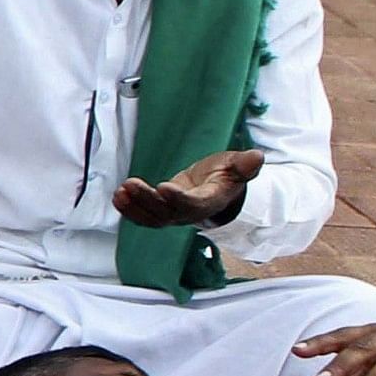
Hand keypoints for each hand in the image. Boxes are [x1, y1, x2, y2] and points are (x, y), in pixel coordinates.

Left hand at [115, 148, 262, 229]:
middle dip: (147, 199)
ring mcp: (175, 215)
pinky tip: (118, 198)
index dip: (179, 198)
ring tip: (121, 192)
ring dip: (135, 206)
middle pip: (168, 212)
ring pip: (153, 217)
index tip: (164, 187)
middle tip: (131, 185)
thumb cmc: (226, 175)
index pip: (194, 204)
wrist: (216, 189)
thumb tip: (257, 156)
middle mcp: (191, 212)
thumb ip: (245, 165)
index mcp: (211, 201)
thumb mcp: (237, 166)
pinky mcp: (162, 213)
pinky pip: (145, 218)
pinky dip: (130, 211)